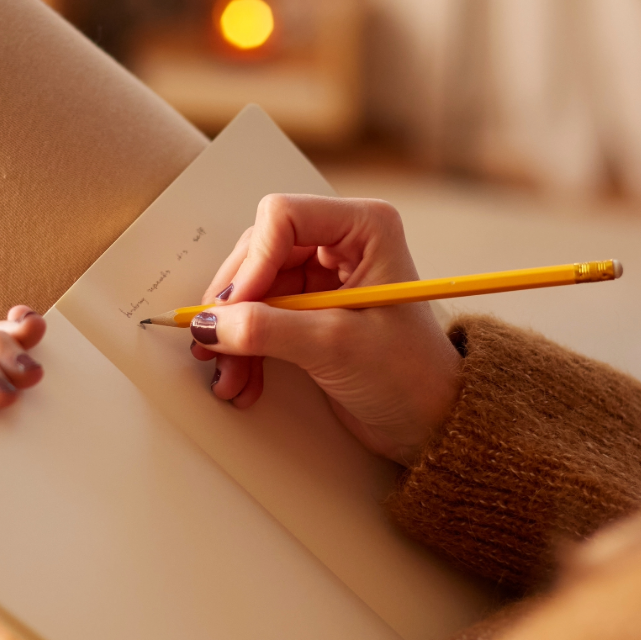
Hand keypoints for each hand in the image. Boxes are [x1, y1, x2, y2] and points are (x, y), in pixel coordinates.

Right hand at [189, 195, 461, 465]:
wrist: (429, 422)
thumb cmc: (410, 375)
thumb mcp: (335, 346)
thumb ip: (267, 330)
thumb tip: (211, 324)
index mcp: (363, 228)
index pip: (283, 217)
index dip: (252, 263)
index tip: (235, 308)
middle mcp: (340, 243)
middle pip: (258, 253)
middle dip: (235, 305)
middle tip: (215, 343)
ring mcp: (321, 277)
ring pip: (251, 290)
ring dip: (233, 334)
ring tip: (228, 375)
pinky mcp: (308, 311)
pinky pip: (258, 317)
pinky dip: (244, 348)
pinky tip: (242, 379)